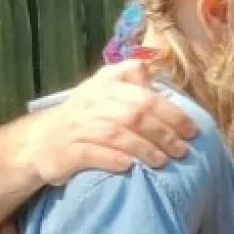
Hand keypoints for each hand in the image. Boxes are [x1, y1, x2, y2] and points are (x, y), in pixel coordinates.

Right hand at [14, 60, 196, 186]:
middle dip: (163, 133)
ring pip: (117, 135)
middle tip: (182, 150)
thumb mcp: (104, 88)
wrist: (41, 140)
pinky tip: (130, 167)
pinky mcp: (68, 151)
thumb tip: (153, 66)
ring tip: (163, 161)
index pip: (144, 95)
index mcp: (105, 85)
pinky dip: (114, 160)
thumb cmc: (85, 115)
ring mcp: (78, 126)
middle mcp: (92, 102)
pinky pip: (93, 154)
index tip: (191, 130)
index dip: (171, 113)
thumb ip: (129, 77)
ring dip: (145, 149)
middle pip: (134, 115)